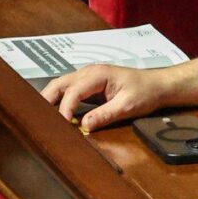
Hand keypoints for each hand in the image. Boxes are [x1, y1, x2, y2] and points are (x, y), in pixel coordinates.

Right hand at [41, 48, 197, 130]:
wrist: (159, 86)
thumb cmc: (146, 92)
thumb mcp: (128, 106)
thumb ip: (105, 115)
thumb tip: (84, 126)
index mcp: (98, 74)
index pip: (72, 92)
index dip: (64, 109)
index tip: (61, 125)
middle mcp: (89, 72)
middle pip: (58, 85)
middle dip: (46, 101)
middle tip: (38, 121)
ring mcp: (88, 78)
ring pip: (61, 87)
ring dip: (51, 101)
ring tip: (43, 119)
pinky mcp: (90, 86)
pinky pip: (69, 92)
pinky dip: (60, 102)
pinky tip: (57, 116)